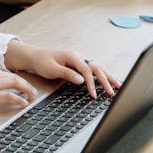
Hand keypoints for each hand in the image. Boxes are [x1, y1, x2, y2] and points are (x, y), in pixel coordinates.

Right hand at [0, 62, 37, 112]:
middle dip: (26, 85)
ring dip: (26, 90)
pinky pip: (9, 95)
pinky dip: (18, 99)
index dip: (18, 81)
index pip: (7, 74)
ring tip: (32, 97)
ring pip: (15, 83)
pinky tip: (23, 103)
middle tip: (33, 92)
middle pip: (14, 77)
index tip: (23, 86)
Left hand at [4, 41, 119, 97]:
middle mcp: (78, 56)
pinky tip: (108, 81)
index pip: (87, 70)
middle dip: (106, 80)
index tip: (94, 95)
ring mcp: (79, 60)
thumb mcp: (52, 69)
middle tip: (113, 92)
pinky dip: (102, 75)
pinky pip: (93, 70)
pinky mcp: (78, 64)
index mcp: (72, 56)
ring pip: (97, 68)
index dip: (92, 83)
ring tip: (118, 86)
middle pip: (96, 67)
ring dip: (107, 76)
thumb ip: (67, 74)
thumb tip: (81, 80)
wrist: (35, 56)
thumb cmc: (42, 62)